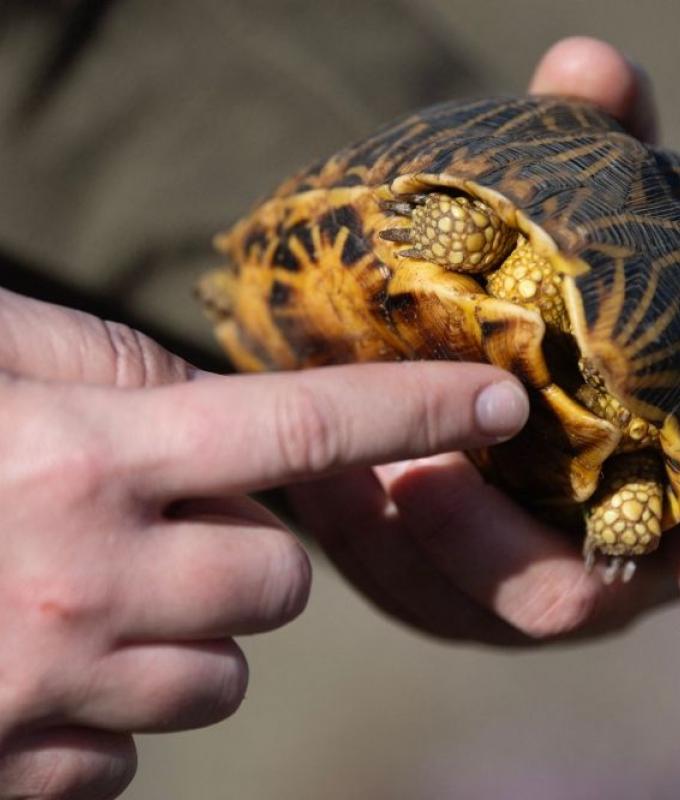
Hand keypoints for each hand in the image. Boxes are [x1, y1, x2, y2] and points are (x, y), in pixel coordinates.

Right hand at [0, 289, 528, 797]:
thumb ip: (115, 366)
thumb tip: (209, 391)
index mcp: (89, 458)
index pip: (300, 428)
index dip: (413, 408)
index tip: (494, 400)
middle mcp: (90, 580)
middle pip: (282, 580)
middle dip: (253, 551)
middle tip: (171, 524)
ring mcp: (56, 686)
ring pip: (224, 677)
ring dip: (193, 632)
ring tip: (104, 592)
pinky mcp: (17, 766)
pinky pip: (132, 754)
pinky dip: (117, 709)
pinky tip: (51, 662)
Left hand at [287, 37, 677, 645]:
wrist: (538, 353)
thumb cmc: (578, 307)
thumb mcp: (593, 244)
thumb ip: (604, 169)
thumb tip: (585, 66)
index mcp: (649, 504)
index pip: (620, 556)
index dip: (561, 518)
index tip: (460, 450)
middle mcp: (588, 561)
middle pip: (533, 602)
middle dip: (458, 534)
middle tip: (393, 458)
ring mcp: (505, 583)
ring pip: (442, 604)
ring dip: (379, 536)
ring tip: (324, 457)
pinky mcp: (437, 577)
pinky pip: (388, 583)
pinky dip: (344, 532)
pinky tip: (306, 464)